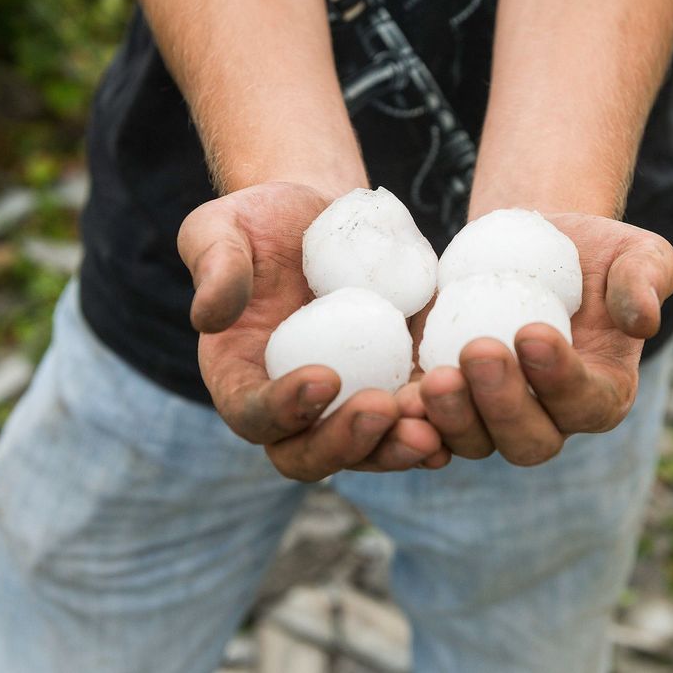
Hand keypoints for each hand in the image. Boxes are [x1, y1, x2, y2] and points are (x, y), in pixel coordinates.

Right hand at [178, 182, 448, 480]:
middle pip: (310, 455)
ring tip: (430, 429)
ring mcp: (345, 406)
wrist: (322, 216)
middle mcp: (291, 410)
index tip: (323, 377)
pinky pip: (412, 424)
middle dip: (348, 442)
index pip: (254, 416)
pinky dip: (437, 427)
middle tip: (384, 408)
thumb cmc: (260, 221)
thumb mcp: (220, 229)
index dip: (284, 409)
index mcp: (240, 380)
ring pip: (368, 452)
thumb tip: (208, 317)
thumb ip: (213, 268)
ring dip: (397, 448)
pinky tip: (463, 414)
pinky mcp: (392, 389)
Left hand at [398, 213, 672, 465]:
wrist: (525, 248)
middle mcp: (549, 420)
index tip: (533, 332)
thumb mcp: (638, 252)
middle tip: (478, 352)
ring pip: (474, 442)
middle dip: (503, 405)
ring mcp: (492, 419)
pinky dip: (411, 424)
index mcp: (602, 394)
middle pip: (528, 440)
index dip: (560, 378)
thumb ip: (648, 280)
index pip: (586, 402)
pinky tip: (395, 400)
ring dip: (452, 418)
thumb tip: (643, 319)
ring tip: (433, 379)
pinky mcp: (447, 404)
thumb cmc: (593, 253)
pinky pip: (428, 429)